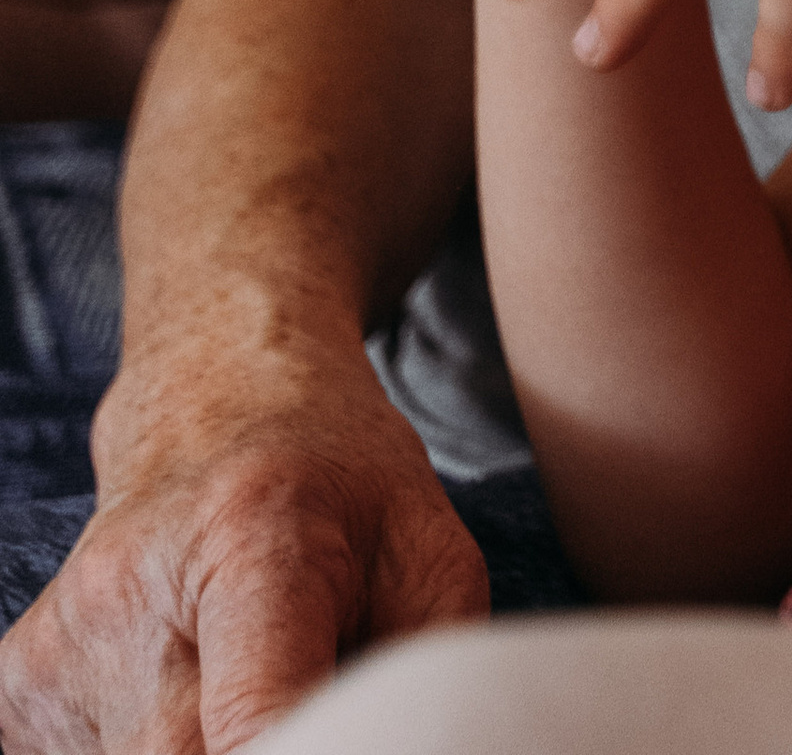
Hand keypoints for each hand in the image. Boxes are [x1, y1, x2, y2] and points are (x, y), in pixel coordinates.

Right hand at [0, 347, 483, 754]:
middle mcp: (132, 587)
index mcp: (254, 537)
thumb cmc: (338, 480)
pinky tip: (184, 691)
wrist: (215, 395)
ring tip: (246, 684)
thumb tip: (422, 746)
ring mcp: (65, 639)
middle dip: (269, 754)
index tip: (331, 742)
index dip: (303, 754)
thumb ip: (425, 677)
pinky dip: (151, 754)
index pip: (258, 724)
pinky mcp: (20, 683)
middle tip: (309, 694)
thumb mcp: (428, 553)